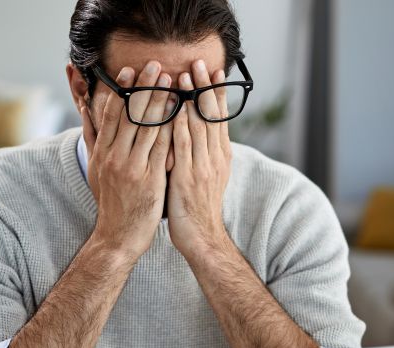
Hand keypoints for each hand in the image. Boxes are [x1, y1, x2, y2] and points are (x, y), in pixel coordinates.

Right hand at [78, 60, 174, 259]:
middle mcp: (114, 157)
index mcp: (102, 152)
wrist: (118, 236)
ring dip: (161, 102)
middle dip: (144, 88)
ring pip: (148, 128)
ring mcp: (132, 168)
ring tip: (173, 82)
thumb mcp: (95, 168)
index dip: (121, 90)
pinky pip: (162, 149)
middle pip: (130, 115)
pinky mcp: (150, 180)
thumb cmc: (111, 201)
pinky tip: (182, 114)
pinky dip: (171, 129)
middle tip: (156, 66)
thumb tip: (85, 110)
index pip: (111, 114)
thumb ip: (93, 137)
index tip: (130, 71)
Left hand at [167, 60, 233, 258]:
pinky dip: (179, 125)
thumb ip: (202, 153)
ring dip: (191, 99)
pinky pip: (183, 147)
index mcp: (220, 157)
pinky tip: (174, 109)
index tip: (214, 72)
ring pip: (198, 127)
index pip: (219, 118)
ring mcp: (202, 167)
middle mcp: (214, 158)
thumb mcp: (206, 176)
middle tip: (200, 63)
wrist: (201, 237)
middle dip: (204, 88)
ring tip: (185, 76)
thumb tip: (199, 132)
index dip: (216, 94)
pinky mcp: (187, 177)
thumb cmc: (198, 207)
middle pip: (210, 117)